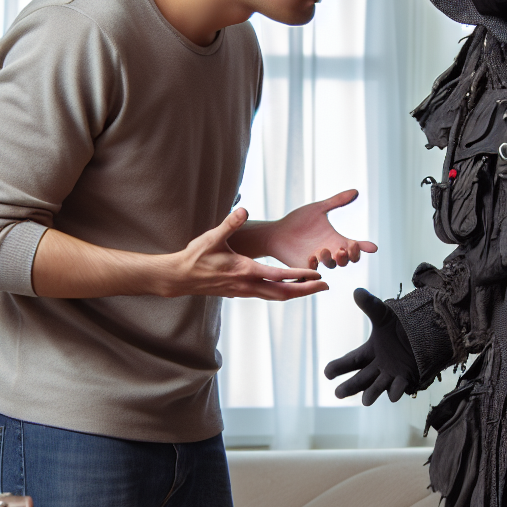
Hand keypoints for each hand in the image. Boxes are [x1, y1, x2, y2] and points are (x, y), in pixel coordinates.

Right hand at [164, 208, 327, 299]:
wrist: (180, 277)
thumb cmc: (195, 256)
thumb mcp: (212, 237)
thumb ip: (230, 223)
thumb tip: (244, 210)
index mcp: (244, 271)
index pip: (278, 276)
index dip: (298, 276)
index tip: (317, 275)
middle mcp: (247, 285)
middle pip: (283, 293)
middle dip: (306, 290)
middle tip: (326, 286)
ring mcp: (244, 291)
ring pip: (276, 296)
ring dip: (296, 293)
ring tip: (314, 288)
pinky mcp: (241, 292)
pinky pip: (267, 295)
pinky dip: (282, 293)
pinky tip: (290, 288)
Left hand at [240, 190, 377, 268]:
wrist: (276, 232)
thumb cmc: (297, 221)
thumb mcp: (319, 209)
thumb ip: (337, 201)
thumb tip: (355, 191)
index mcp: (335, 240)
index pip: (354, 247)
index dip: (364, 248)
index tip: (372, 247)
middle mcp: (330, 251)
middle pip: (348, 260)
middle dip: (351, 256)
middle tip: (346, 249)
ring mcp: (318, 260)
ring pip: (332, 266)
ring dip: (333, 259)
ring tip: (324, 250)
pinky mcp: (305, 266)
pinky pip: (313, 271)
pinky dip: (314, 265)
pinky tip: (312, 256)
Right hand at [324, 289, 417, 404]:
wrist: (426, 332)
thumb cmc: (400, 326)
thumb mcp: (385, 315)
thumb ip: (371, 306)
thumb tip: (357, 291)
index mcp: (369, 352)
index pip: (351, 360)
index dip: (338, 367)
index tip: (327, 373)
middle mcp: (378, 366)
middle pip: (361, 378)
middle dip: (350, 386)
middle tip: (338, 394)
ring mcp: (391, 374)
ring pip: (378, 386)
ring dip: (372, 393)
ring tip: (365, 400)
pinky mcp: (406, 378)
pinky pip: (400, 387)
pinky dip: (396, 391)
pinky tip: (393, 396)